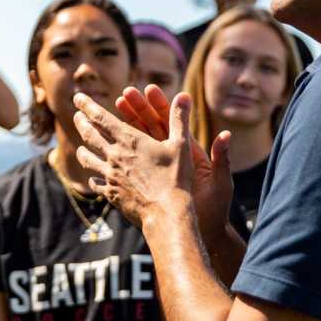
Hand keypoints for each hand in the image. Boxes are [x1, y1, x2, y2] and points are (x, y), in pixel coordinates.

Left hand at [72, 89, 196, 231]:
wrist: (165, 213)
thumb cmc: (175, 178)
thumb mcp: (181, 145)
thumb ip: (180, 119)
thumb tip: (185, 95)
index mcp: (129, 140)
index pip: (101, 118)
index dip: (87, 105)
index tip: (77, 97)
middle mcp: (114, 156)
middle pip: (90, 135)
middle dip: (81, 123)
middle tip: (76, 115)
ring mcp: (110, 175)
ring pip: (88, 159)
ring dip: (83, 150)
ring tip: (80, 147)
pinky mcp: (110, 193)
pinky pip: (96, 183)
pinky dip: (94, 178)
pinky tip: (94, 179)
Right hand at [116, 85, 233, 238]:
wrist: (204, 231)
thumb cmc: (215, 208)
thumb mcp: (220, 180)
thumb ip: (221, 157)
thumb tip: (226, 135)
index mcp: (187, 152)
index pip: (170, 123)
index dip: (160, 106)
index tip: (148, 89)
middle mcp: (169, 159)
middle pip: (148, 129)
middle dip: (135, 111)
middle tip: (122, 95)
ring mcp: (154, 171)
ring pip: (132, 147)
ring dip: (118, 131)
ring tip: (102, 116)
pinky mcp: (143, 186)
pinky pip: (124, 170)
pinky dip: (110, 160)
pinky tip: (94, 150)